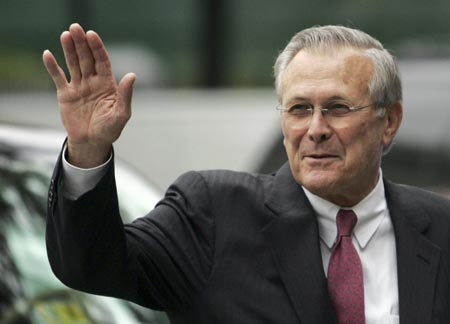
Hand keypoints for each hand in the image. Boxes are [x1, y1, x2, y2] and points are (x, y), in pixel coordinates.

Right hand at [43, 23, 135, 166]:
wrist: (92, 143)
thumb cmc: (110, 130)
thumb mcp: (121, 114)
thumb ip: (125, 95)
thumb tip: (132, 75)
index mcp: (107, 84)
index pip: (102, 61)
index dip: (97, 48)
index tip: (92, 35)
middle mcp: (93, 82)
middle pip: (87, 58)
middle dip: (82, 43)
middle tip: (76, 28)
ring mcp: (79, 87)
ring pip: (73, 64)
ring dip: (69, 50)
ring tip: (65, 35)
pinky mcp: (65, 94)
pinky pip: (58, 77)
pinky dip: (52, 67)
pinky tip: (48, 54)